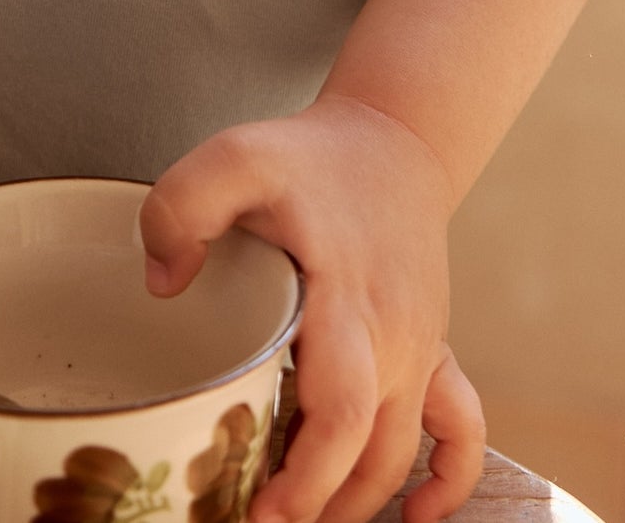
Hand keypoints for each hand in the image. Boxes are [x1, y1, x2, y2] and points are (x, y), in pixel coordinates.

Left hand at [139, 98, 484, 522]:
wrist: (392, 140)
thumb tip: (163, 284)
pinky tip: (421, 513)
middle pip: (371, 449)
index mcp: (346, 298)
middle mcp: (392, 335)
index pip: (342, 407)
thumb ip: (183, 207)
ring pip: (404, 450)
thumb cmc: (309, 158)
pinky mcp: (432, 352)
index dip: (308, 473)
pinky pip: (462, 427)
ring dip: (360, 499)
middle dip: (320, 503)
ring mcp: (418, 348)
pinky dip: (452, 478)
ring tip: (302, 520)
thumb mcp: (234, 155)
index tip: (264, 513)